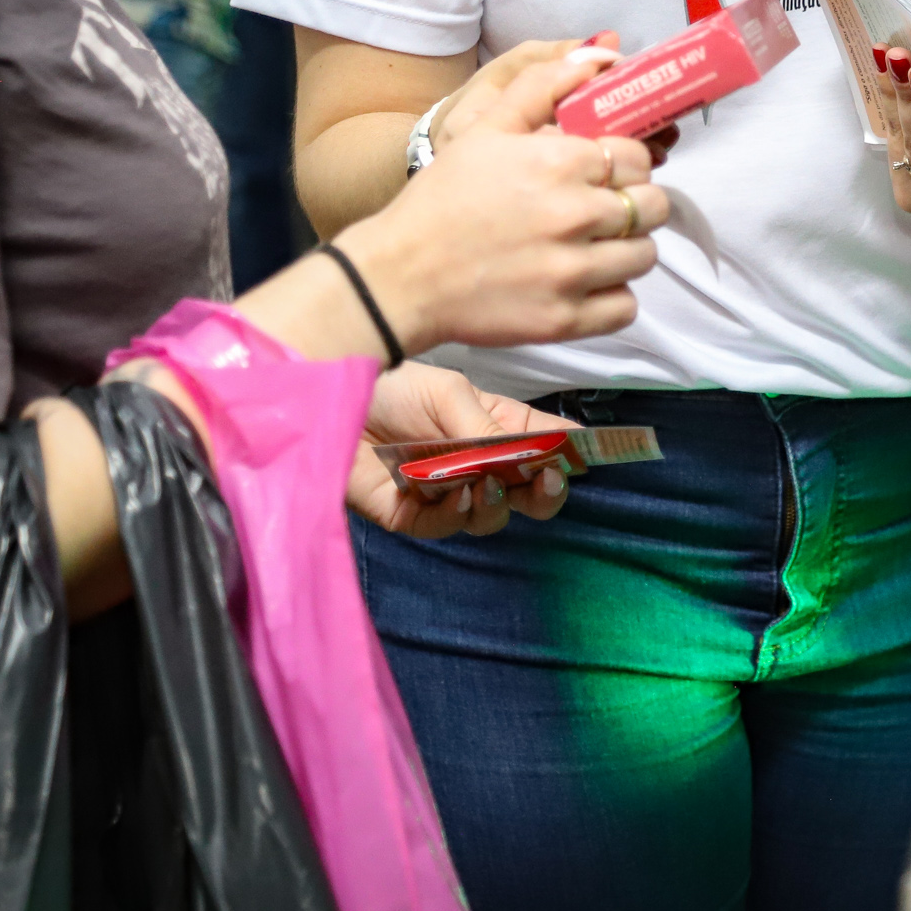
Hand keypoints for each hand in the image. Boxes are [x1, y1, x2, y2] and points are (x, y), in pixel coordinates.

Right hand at [341, 55, 671, 351]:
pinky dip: (613, 297)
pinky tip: (586, 284)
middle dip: (636, 204)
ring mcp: (572, 272)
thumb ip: (543, 85)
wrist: (399, 276)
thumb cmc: (442, 199)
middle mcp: (574, 215)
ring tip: (593, 247)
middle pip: (653, 206)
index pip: (639, 157)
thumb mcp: (485, 127)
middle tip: (604, 210)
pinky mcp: (565, 319)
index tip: (607, 173)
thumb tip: (602, 54)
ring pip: (646, 256)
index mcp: (559, 163)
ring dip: (627, 250)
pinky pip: (627, 307)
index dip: (628, 164)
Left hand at [346, 363, 579, 537]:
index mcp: (492, 426)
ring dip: (498, 499)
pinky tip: (460, 493)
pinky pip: (448, 525)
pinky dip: (459, 512)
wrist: (320, 401)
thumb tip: (528, 456)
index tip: (591, 455)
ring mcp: (446, 493)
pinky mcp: (413, 515)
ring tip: (487, 479)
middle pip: (529, 492)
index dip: (571, 451)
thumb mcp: (447, 392)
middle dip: (547, 490)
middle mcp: (475, 463)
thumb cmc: (385, 384)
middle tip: (549, 479)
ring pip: (494, 515)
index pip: (544, 443)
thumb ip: (488, 427)